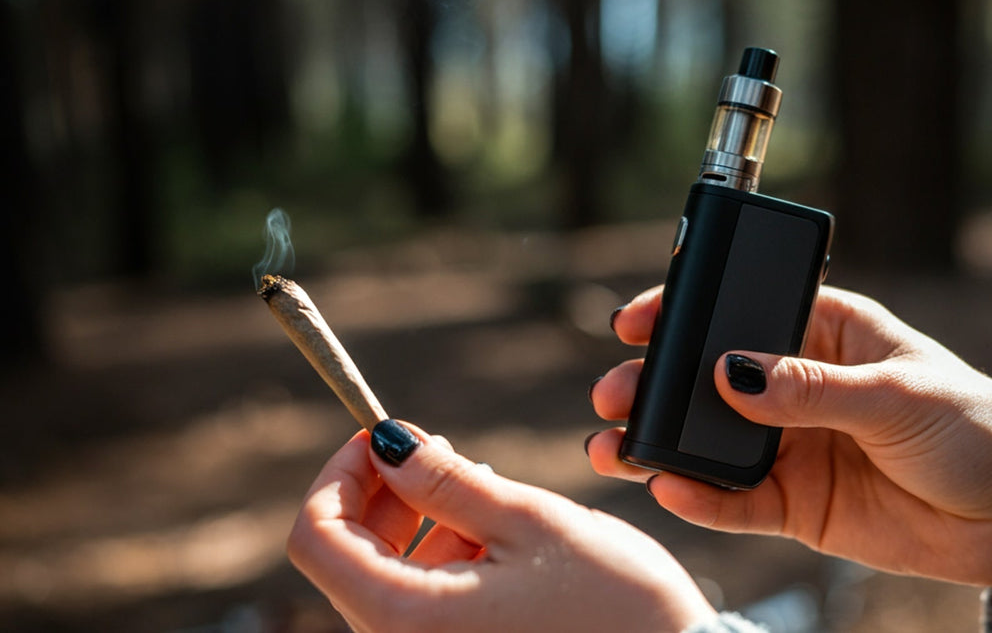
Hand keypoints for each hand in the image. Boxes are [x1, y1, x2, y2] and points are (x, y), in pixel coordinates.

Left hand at [288, 421, 715, 632]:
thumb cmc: (613, 607)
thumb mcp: (530, 522)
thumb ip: (447, 482)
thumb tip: (388, 444)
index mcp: (407, 618)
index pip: (316, 538)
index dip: (338, 474)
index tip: (380, 438)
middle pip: (346, 557)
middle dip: (383, 493)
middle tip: (438, 453)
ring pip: (384, 578)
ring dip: (418, 523)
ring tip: (483, 492)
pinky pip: (420, 605)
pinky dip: (441, 559)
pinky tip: (493, 538)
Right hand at [588, 285, 991, 631]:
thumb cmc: (975, 425)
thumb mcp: (896, 392)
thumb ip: (811, 388)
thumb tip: (731, 375)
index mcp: (823, 330)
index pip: (739, 311)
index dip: (684, 312)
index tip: (635, 321)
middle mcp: (796, 383)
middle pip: (708, 378)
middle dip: (656, 383)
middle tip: (615, 394)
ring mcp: (790, 444)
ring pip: (709, 440)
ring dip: (660, 442)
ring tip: (616, 448)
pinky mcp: (795, 502)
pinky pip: (735, 500)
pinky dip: (700, 497)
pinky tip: (670, 489)